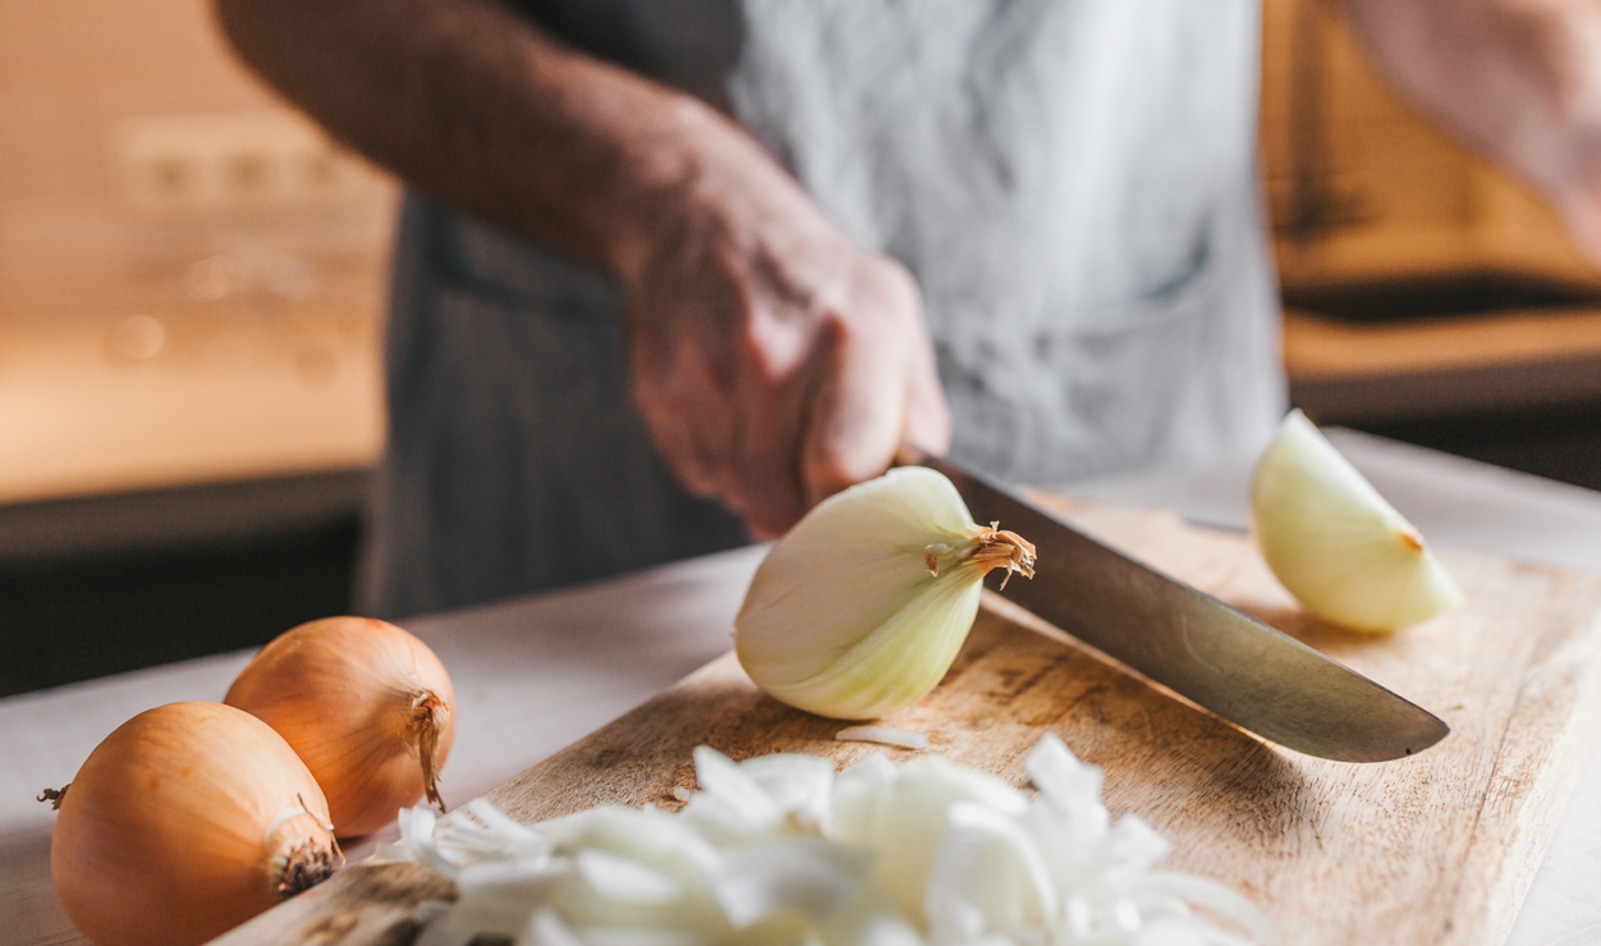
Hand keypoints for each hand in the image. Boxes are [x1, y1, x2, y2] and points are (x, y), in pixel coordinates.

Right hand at [622, 141, 949, 538]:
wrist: (710, 217)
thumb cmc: (819, 281)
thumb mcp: (893, 315)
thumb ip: (915, 409)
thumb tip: (923, 493)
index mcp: (852, 336)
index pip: (842, 470)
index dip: (850, 509)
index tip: (856, 509)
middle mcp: (773, 353)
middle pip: (781, 500)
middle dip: (802, 511)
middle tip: (814, 484)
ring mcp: (705, 372)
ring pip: (737, 493)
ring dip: (760, 487)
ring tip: (775, 433)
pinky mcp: (658, 389)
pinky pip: (697, 474)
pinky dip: (720, 465)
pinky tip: (734, 416)